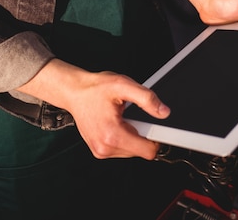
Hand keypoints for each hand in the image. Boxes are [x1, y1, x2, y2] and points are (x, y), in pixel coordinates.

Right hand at [17, 59, 169, 159]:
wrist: (74, 92)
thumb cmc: (94, 88)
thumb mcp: (123, 85)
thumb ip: (147, 98)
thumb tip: (163, 112)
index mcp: (112, 134)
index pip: (148, 151)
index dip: (156, 137)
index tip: (153, 126)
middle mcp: (104, 147)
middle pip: (141, 151)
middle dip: (141, 133)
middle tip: (130, 116)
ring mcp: (100, 151)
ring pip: (132, 151)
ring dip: (132, 136)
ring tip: (120, 119)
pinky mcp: (98, 151)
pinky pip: (121, 150)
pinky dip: (123, 138)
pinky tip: (114, 124)